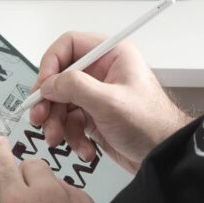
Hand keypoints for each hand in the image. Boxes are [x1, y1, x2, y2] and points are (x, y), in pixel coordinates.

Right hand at [29, 32, 189, 173]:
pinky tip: (84, 148)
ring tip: (59, 139)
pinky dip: (71, 136)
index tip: (43, 86)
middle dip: (49, 101)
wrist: (162, 157)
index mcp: (111, 55)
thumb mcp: (110, 102)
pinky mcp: (93, 116)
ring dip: (57, 123)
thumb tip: (49, 83)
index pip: (69, 45)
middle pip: (60, 77)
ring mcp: (96, 94)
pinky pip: (69, 122)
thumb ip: (75, 87)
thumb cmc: (151, 124)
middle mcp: (102, 71)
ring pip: (60, 102)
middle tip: (41, 117)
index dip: (51, 63)